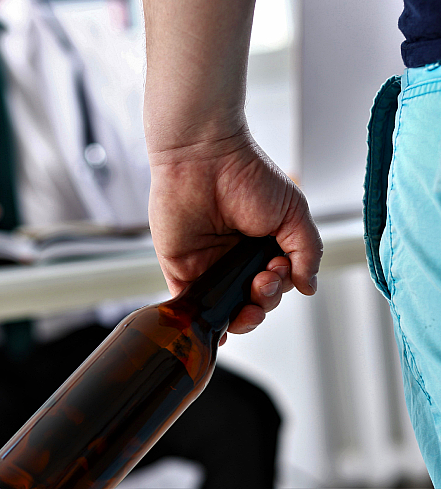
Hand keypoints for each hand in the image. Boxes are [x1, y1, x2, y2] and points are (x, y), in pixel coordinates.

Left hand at [148, 129, 322, 343]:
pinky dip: (203, 322)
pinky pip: (191, 305)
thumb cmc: (246, 174)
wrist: (202, 156)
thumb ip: (306, 251)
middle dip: (264, 301)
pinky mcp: (181, 270)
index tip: (279, 270)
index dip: (280, 286)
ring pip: (227, 308)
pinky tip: (218, 331)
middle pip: (254, 300)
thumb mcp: (293, 212)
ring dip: (243, 315)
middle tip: (262, 281)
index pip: (276, 283)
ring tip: (250, 297)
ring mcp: (208, 266)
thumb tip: (309, 287)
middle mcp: (235, 259)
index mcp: (261, 246)